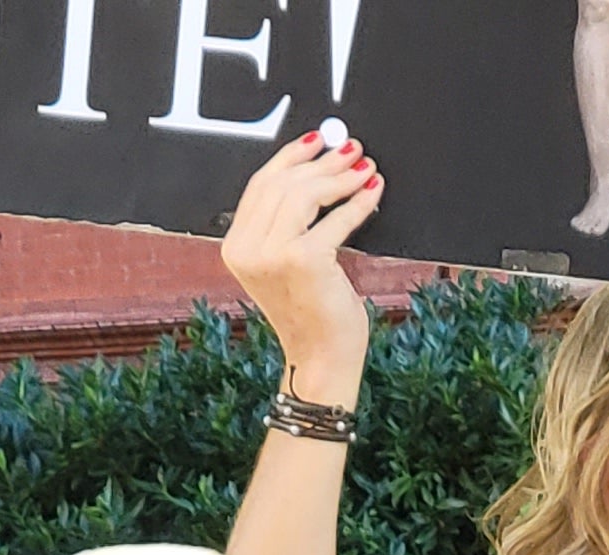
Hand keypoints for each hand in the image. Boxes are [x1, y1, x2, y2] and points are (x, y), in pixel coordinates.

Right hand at [219, 134, 382, 398]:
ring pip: (305, 195)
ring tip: (364, 168)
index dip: (291, 157)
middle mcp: (247, 249)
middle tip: (352, 149)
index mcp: (236, 246)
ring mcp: (272, 255)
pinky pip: (335, 220)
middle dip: (322, 163)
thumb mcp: (288, 262)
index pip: (261, 185)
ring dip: (340, 177)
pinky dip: (358, 203)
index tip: (318, 140)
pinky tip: (373, 192)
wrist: (321, 359)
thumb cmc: (312, 312)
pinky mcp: (303, 261)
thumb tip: (318, 169)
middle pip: (283, 185)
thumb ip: (287, 222)